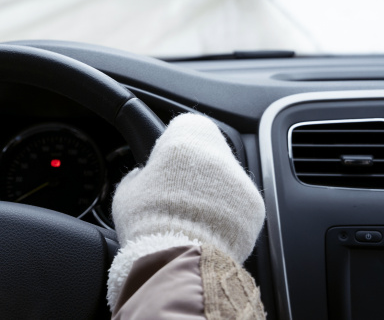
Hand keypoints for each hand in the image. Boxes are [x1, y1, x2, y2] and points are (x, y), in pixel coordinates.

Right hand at [107, 114, 264, 307]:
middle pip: (210, 149)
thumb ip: (139, 175)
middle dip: (196, 167)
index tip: (164, 162)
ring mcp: (241, 180)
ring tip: (192, 215)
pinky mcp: (255, 207)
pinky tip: (208, 228)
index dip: (172, 144)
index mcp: (185, 138)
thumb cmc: (147, 222)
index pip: (184, 125)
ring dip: (214, 189)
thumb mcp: (128, 191)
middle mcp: (218, 152)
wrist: (178, 258)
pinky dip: (229, 212)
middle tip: (177, 192)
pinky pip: (241, 203)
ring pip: (227, 177)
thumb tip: (143, 176)